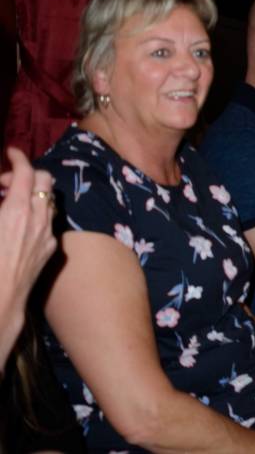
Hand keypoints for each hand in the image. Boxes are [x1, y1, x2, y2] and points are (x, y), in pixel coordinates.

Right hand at [0, 147, 57, 362]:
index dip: (18, 158)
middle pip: (45, 180)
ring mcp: (47, 233)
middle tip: (6, 181)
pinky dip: (37, 213)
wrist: (0, 300)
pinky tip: (20, 224)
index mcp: (16, 210)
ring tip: (11, 201)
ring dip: (33, 193)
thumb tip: (3, 192)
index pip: (26, 172)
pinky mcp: (51, 249)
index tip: (11, 152)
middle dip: (27, 173)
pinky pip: (49, 222)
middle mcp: (38, 218)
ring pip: (49, 201)